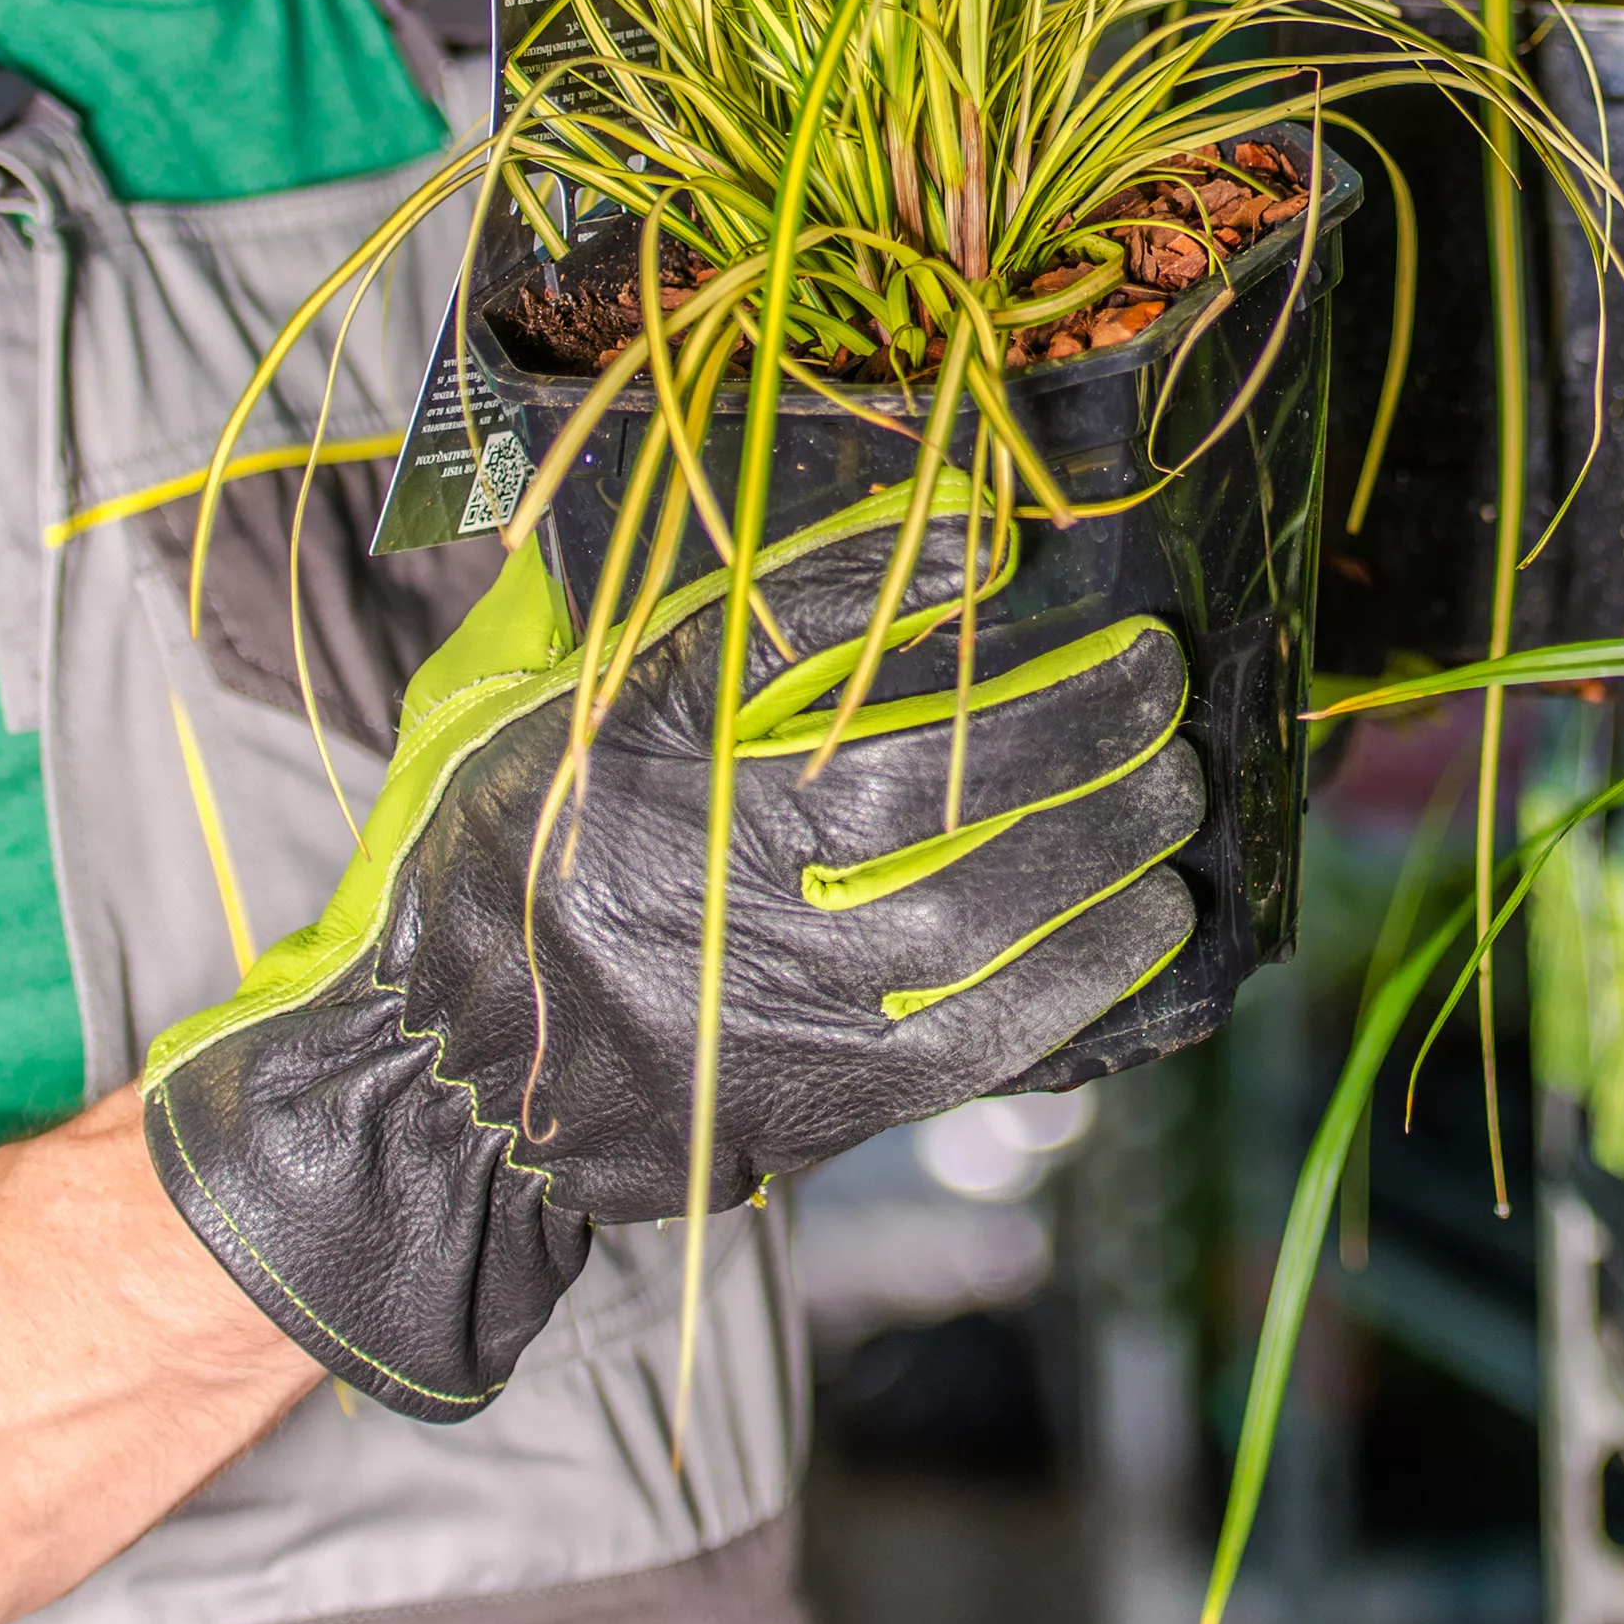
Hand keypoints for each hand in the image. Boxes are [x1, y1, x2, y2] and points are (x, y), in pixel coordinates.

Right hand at [138, 497, 1199, 1418]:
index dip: (893, 586)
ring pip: (966, 906)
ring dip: (1099, 839)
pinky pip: (977, 1033)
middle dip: (1061, 721)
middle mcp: (686, 874)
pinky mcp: (806, 1095)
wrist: (444, 1077)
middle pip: (912, 780)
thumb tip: (881, 528)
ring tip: (1179, 782)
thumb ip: (690, 625)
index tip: (1003, 532)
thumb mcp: (550, 704)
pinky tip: (1155, 918)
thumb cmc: (510, 856)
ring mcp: (752, 997)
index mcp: (614, 761)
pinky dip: (1082, 973)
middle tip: (1160, 670)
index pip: (760, 646)